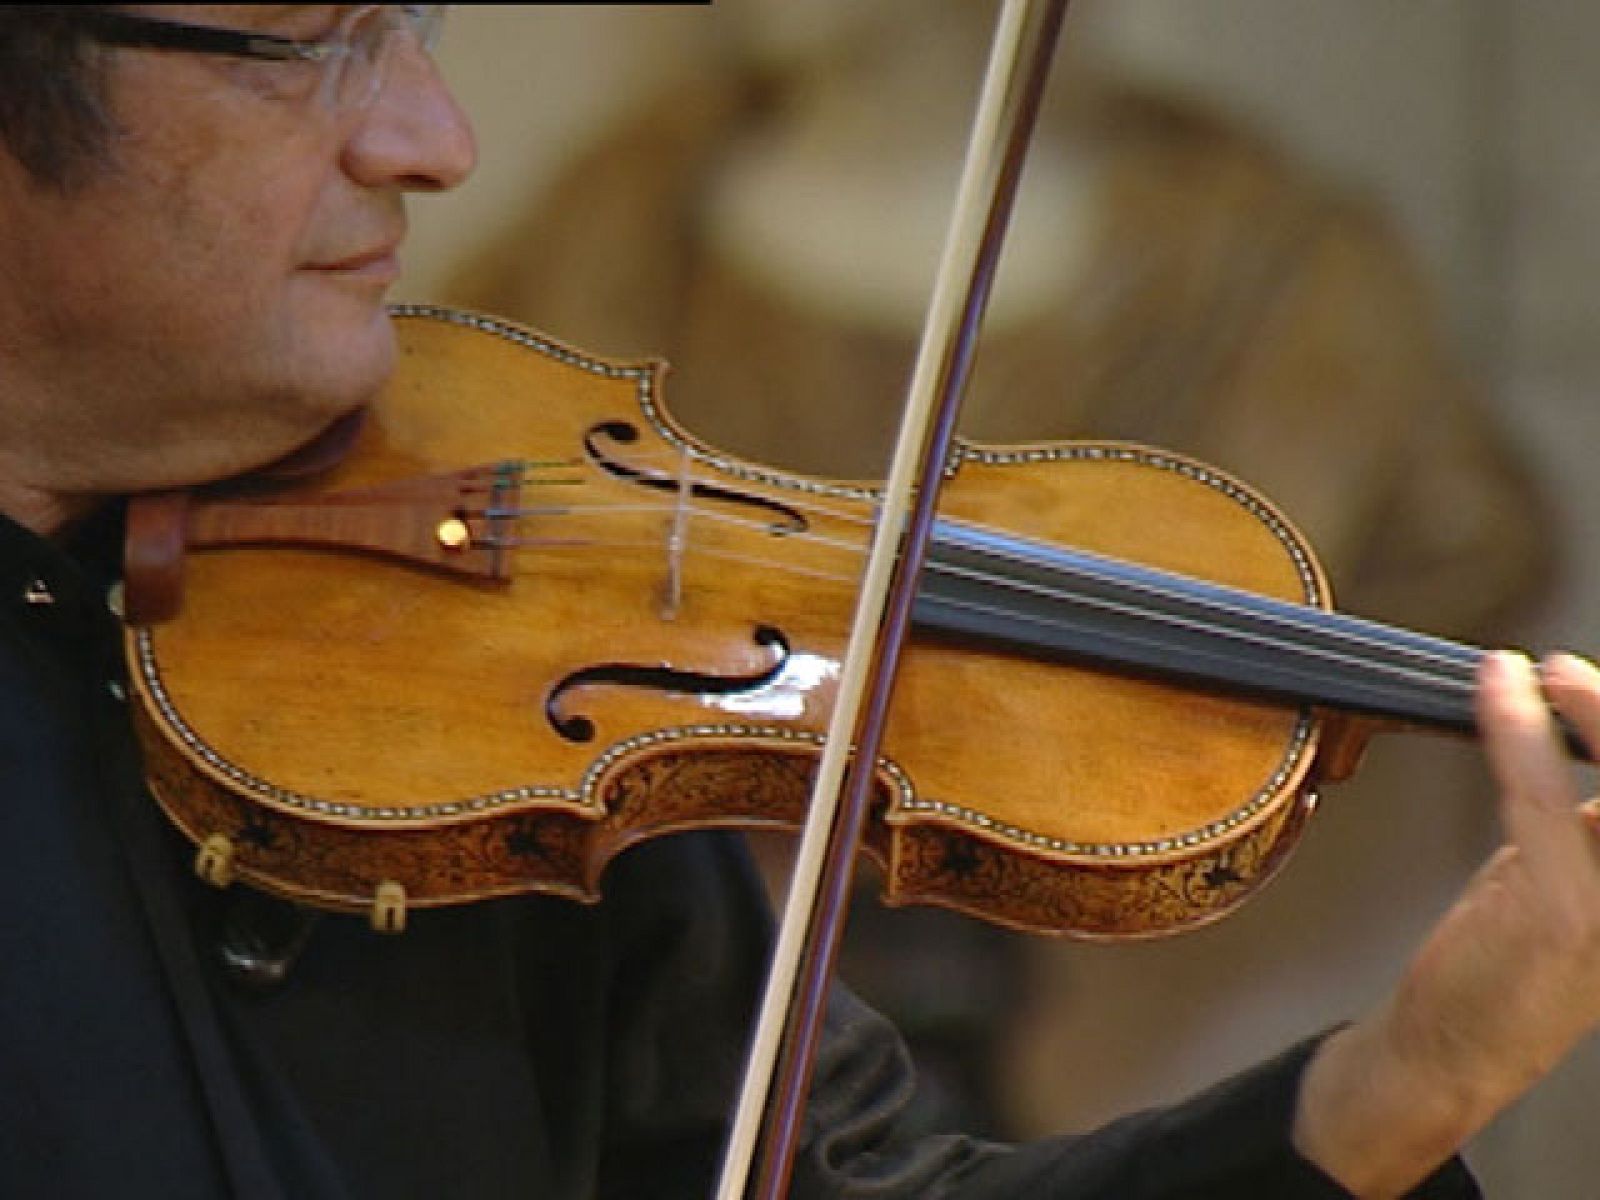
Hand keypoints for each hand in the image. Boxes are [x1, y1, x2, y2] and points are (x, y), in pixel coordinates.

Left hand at [1293, 651, 1599, 1196]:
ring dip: (1586, 709)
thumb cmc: (1508, 967)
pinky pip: (1542, 794)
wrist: (1450, 1055)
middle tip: (1566, 672)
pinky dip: (1519, 729)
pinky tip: (1499, 690)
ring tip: (1541, 674)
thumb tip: (1587, 730)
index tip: (1585, 685)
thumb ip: (1593, 821)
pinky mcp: (1567, 912)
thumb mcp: (1575, 883)